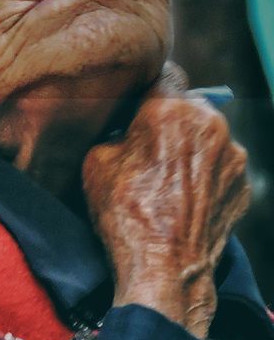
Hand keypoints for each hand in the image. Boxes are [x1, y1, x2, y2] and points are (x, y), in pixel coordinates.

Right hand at [83, 65, 250, 338]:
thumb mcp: (95, 160)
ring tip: (165, 178)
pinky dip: (205, 174)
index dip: (149, 85)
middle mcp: (210, 124)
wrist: (165, 267)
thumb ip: (117, 131)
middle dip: (170, 119)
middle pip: (189, 106)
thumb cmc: (124, 212)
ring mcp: (233, 155)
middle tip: (146, 145)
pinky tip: (183, 197)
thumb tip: (126, 129)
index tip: (138, 100)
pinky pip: (221, 165)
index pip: (165, 72)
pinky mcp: (244, 184)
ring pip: (208, 136)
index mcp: (170, 108)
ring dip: (190, 147)